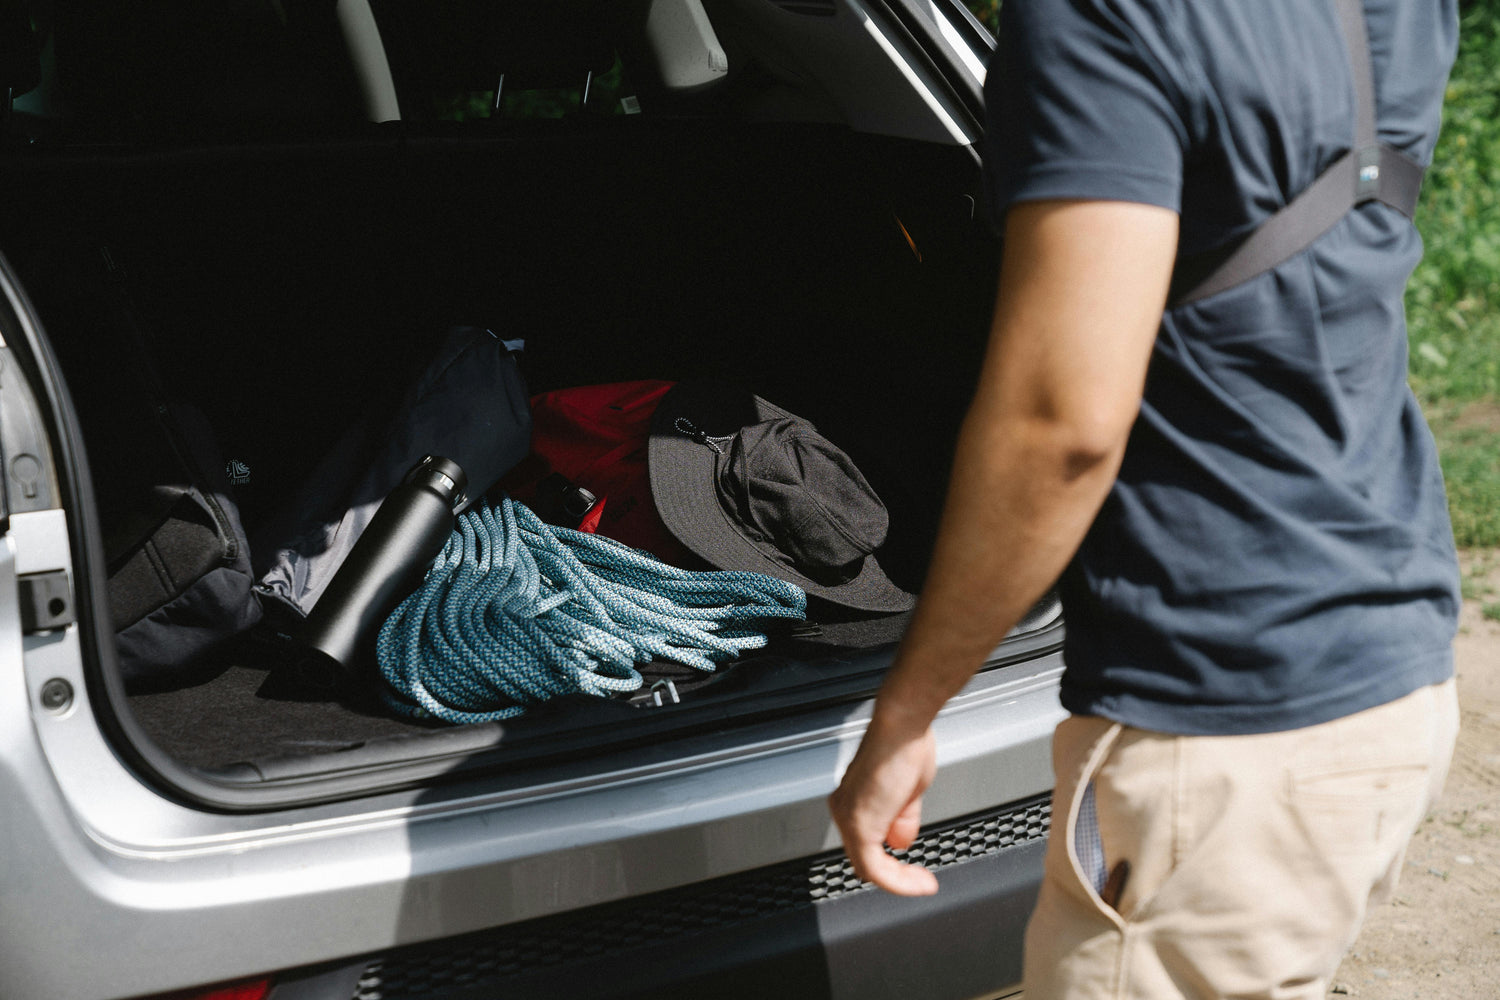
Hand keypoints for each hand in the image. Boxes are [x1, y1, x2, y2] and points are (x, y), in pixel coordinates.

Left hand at [827, 719, 938, 895]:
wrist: (904, 726)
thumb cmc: (907, 744)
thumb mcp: (909, 791)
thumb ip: (902, 819)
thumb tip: (901, 844)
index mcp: (854, 799)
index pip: (865, 844)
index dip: (892, 862)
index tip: (916, 870)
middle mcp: (844, 809)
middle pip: (865, 858)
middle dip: (897, 874)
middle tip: (922, 880)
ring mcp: (849, 818)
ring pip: (869, 868)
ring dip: (901, 881)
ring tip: (924, 884)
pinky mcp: (860, 826)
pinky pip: (876, 869)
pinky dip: (900, 882)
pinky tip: (920, 882)